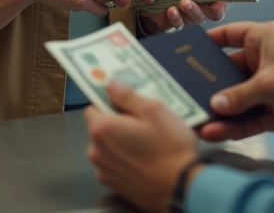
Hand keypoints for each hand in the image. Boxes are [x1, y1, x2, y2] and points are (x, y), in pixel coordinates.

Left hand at [85, 81, 199, 212]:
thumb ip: (128, 96)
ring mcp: (104, 171)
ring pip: (107, 148)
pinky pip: (114, 165)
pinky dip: (125, 161)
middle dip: (117, 124)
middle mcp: (97, 151)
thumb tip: (111, 85)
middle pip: (100, 129)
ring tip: (147, 143)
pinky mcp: (114, 185)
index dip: (109, 104)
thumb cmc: (170, 149)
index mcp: (102, 129)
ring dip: (121, 143)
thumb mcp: (154, 111)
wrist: (181, 188)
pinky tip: (145, 160)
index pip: (92, 108)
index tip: (125, 104)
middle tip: (142, 123)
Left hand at [139, 0, 228, 34]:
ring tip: (182, 2)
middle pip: (214, 14)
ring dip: (191, 10)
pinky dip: (176, 18)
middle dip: (209, 10)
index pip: (226, 2)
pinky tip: (171, 10)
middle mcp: (206, 8)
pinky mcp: (178, 22)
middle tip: (202, 0)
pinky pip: (180, 24)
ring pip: (197, 19)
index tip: (219, 2)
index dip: (224, 4)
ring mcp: (193, 17)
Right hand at [196, 22, 273, 142]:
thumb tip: (215, 104)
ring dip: (220, 112)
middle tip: (188, 93)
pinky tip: (216, 132)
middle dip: (211, 86)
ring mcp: (268, 86)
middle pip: (230, 72)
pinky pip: (247, 117)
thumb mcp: (267, 84)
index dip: (211, 41)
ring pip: (237, 98)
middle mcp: (264, 60)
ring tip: (199, 122)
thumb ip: (237, 95)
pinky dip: (233, 125)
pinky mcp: (273, 110)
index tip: (190, 49)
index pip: (231, 35)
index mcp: (264, 39)